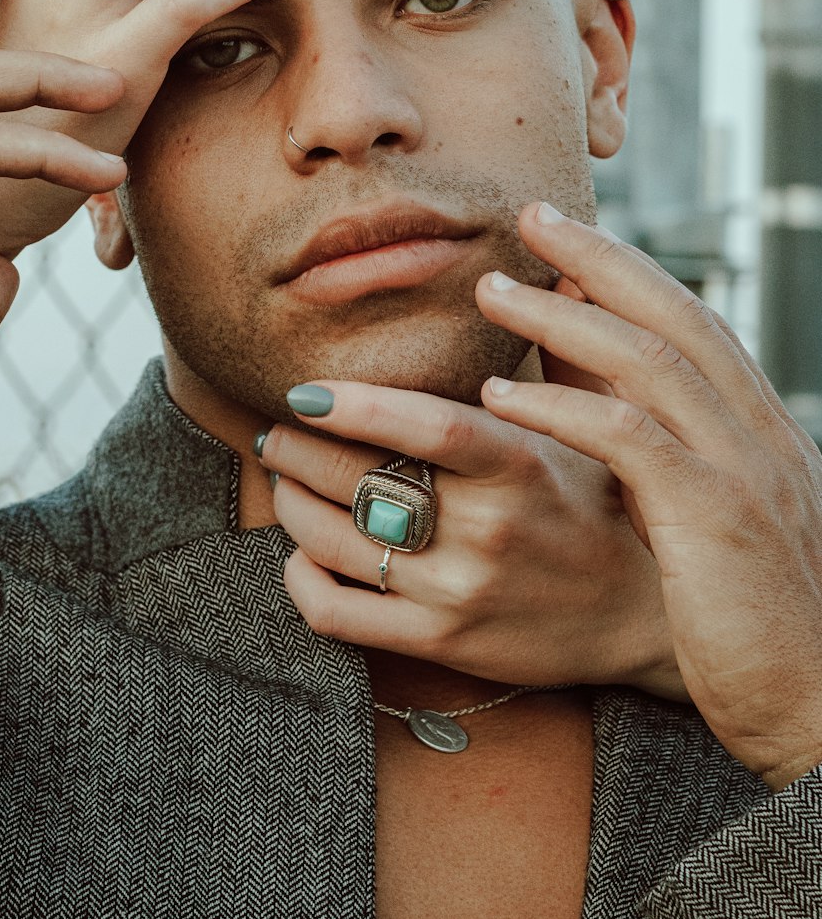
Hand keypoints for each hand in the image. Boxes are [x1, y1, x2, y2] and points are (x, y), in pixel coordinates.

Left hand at [255, 378, 688, 701]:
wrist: (640, 619)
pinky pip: (337, 615)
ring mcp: (459, 591)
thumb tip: (558, 276)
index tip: (303, 390)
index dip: (354, 404)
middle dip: (296, 449)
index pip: (426, 426)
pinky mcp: (441, 642)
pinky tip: (302, 555)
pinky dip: (300, 580)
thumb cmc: (603, 502)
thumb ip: (556, 359)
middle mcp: (487, 530)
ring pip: (332, 544)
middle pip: (356, 480)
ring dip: (290, 504)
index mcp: (520, 465)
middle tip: (278, 428)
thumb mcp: (592, 427)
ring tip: (287, 479)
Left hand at [477, 201, 821, 790]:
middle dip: (599, 259)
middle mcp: (760, 433)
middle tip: (530, 219)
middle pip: (674, 316)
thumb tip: (580, 384)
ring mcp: (743, 472)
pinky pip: (630, 441)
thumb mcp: (707, 512)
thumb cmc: (748, 618)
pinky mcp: (715, 519)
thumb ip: (657, 445)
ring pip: (649, 362)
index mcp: (761, 428)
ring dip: (565, 320)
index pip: (691, 321)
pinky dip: (564, 408)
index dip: (628, 268)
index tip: (563, 234)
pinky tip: (502, 396)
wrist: (819, 703)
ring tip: (494, 294)